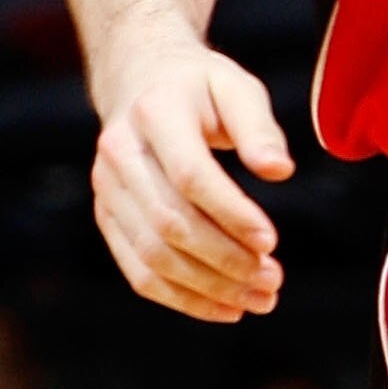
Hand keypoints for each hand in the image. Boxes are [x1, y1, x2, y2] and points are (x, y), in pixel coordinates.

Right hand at [91, 43, 290, 321]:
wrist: (140, 81)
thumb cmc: (200, 87)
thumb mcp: (236, 87)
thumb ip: (259, 127)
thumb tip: (280, 171)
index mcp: (154, 112)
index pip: (190, 175)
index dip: (231, 213)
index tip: (272, 241)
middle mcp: (120, 152)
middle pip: (170, 222)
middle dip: (225, 260)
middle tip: (273, 281)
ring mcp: (107, 189)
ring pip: (153, 255)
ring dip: (208, 287)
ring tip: (259, 300)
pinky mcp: (107, 216)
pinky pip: (138, 270)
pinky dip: (181, 297)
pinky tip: (224, 308)